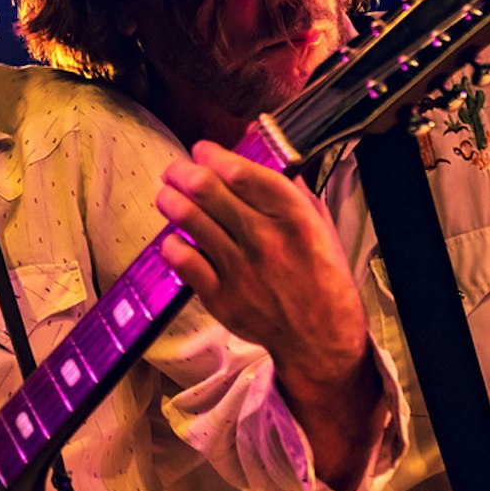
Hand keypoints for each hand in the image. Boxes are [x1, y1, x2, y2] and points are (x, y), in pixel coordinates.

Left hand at [156, 140, 380, 489]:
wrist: (320, 341)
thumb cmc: (323, 280)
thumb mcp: (322, 228)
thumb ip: (294, 192)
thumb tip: (267, 158)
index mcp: (295, 220)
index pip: (247, 176)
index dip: (217, 157)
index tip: (203, 150)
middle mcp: (266, 241)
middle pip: (210, 192)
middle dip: (184, 173)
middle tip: (177, 170)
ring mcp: (241, 271)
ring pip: (192, 222)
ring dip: (172, 201)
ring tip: (166, 195)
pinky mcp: (222, 299)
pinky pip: (184, 263)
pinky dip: (173, 245)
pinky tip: (173, 239)